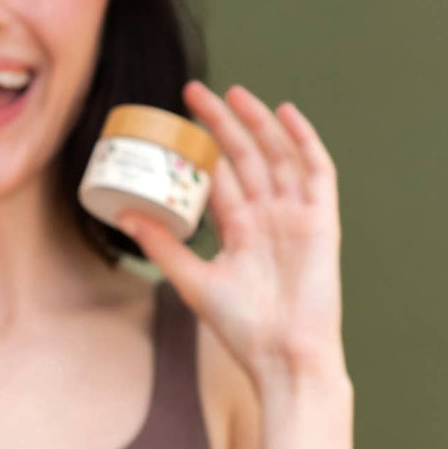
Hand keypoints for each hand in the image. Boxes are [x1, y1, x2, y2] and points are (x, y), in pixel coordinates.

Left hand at [116, 81, 344, 385]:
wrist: (283, 357)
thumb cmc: (242, 328)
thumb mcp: (192, 280)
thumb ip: (163, 246)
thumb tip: (126, 214)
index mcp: (242, 229)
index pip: (221, 175)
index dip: (202, 146)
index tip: (177, 119)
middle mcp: (269, 216)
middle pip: (246, 156)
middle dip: (222, 122)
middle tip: (193, 91)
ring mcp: (296, 215)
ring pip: (277, 155)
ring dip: (257, 122)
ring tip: (232, 93)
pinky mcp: (322, 221)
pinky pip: (317, 172)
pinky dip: (304, 140)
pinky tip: (286, 112)